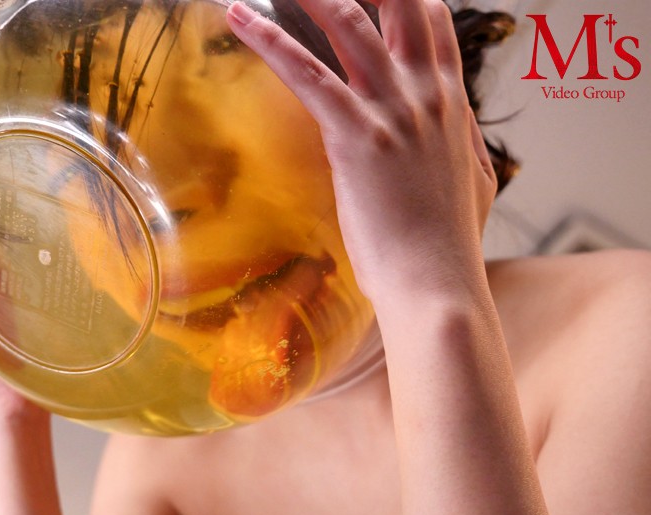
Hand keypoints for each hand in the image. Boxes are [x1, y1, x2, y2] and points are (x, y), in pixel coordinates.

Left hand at [227, 0, 496, 298]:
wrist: (436, 284)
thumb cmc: (448, 244)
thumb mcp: (477, 182)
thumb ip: (466, 142)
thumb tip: (463, 125)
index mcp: (450, 105)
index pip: (434, 24)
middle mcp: (426, 96)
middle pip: (402, 4)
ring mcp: (393, 113)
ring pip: (352, 24)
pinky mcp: (357, 138)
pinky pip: (307, 73)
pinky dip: (270, 41)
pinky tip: (240, 18)